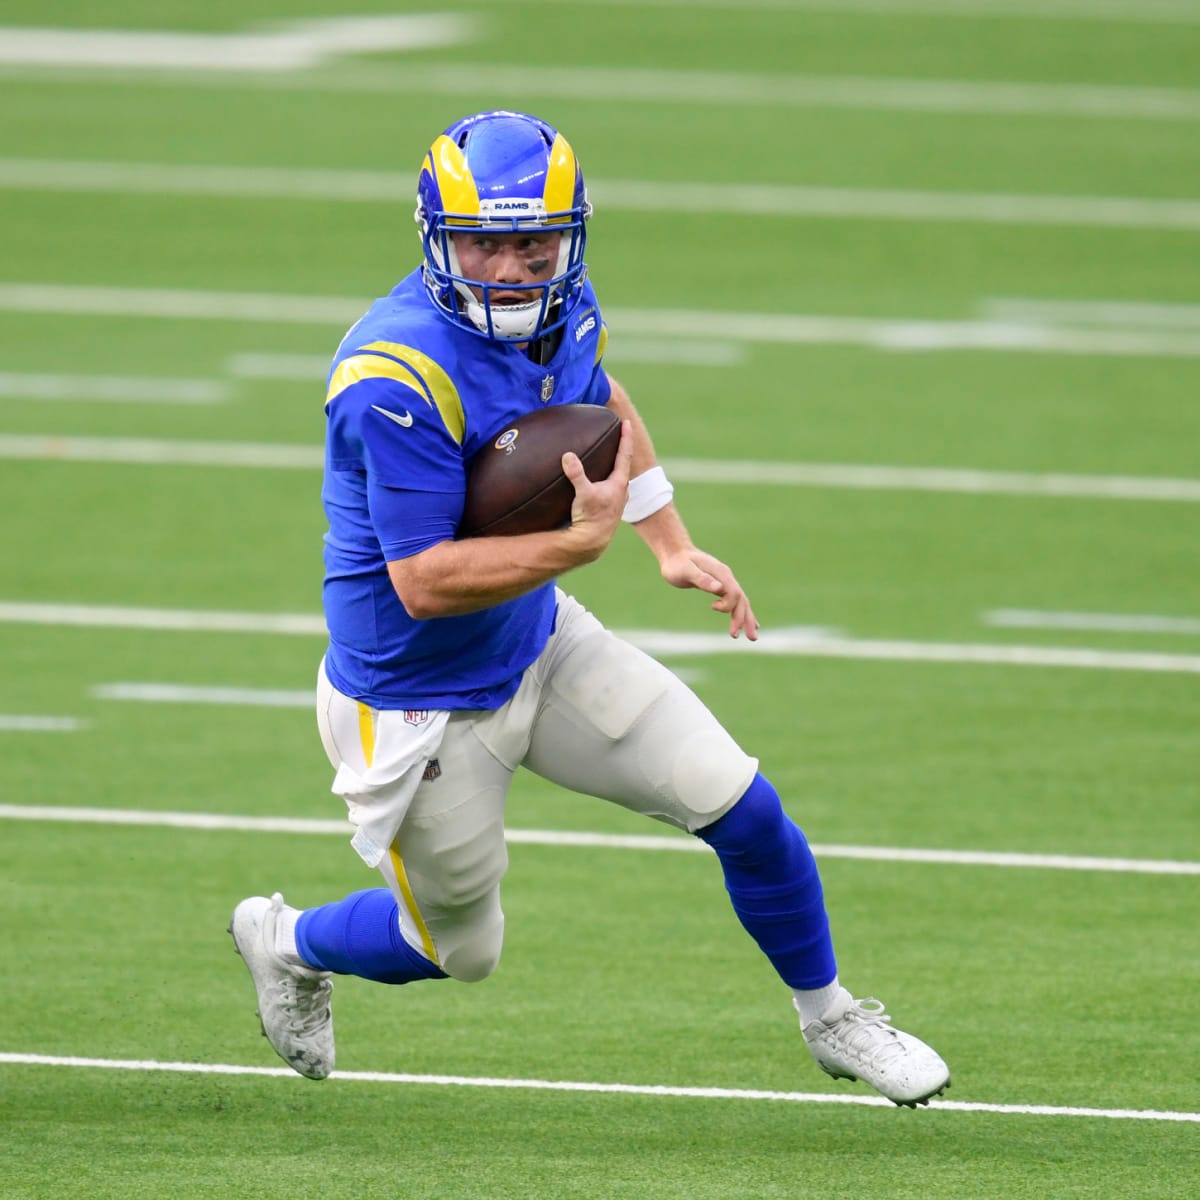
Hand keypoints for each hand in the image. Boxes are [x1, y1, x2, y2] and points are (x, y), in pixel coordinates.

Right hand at [560, 419, 633, 559]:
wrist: (593, 541)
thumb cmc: (591, 518)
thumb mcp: (583, 494)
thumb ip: (576, 474)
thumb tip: (568, 455)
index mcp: (619, 483)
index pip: (625, 454)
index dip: (626, 437)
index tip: (627, 423)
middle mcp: (621, 490)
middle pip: (624, 463)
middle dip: (622, 448)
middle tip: (620, 433)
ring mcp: (617, 499)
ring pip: (618, 476)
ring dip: (615, 464)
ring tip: (609, 454)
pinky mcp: (609, 506)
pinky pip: (610, 486)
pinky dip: (607, 477)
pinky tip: (599, 480)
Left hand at [659, 546, 759, 640]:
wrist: (674, 553)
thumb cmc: (677, 563)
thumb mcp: (686, 571)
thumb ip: (701, 579)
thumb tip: (718, 589)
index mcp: (721, 573)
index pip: (734, 592)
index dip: (728, 605)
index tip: (713, 607)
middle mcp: (726, 577)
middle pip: (742, 600)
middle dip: (745, 619)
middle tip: (751, 638)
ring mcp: (724, 582)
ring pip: (741, 602)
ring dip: (746, 619)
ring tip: (752, 637)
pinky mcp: (720, 586)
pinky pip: (734, 601)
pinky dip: (741, 613)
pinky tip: (746, 624)